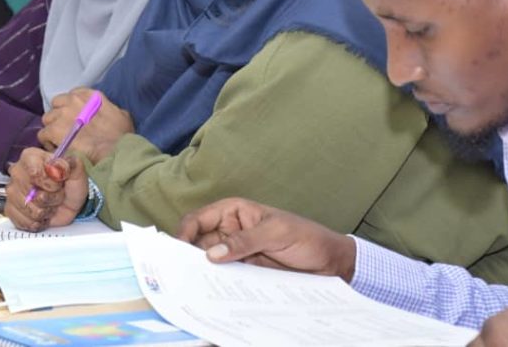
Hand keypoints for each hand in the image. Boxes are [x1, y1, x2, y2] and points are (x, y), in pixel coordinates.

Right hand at [4, 147, 88, 231]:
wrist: (68, 202)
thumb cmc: (70, 184)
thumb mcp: (77, 171)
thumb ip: (71, 164)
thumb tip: (58, 165)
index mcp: (30, 157)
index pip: (34, 173)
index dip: (51, 183)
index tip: (59, 183)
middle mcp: (17, 172)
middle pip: (33, 195)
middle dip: (51, 198)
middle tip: (56, 193)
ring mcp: (12, 192)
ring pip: (30, 211)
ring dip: (46, 211)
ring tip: (49, 203)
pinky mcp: (11, 210)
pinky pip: (24, 222)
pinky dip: (37, 222)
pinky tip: (42, 214)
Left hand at [38, 88, 133, 162]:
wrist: (115, 152)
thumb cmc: (122, 136)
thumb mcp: (121, 115)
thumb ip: (109, 109)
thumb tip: (107, 113)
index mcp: (90, 95)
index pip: (71, 95)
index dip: (71, 108)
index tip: (74, 119)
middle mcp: (74, 100)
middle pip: (56, 106)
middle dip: (59, 117)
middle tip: (66, 131)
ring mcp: (63, 114)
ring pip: (47, 119)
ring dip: (52, 129)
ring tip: (60, 141)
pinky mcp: (54, 130)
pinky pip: (43, 134)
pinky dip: (48, 142)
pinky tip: (57, 149)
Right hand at [177, 197, 356, 281]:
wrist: (331, 263)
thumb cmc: (307, 237)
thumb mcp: (277, 233)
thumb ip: (245, 241)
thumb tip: (212, 254)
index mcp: (234, 212)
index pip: (199, 219)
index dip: (184, 232)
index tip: (176, 250)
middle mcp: (230, 232)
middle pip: (198, 242)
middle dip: (187, 256)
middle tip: (178, 273)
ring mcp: (236, 254)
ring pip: (208, 262)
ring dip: (200, 272)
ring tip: (192, 286)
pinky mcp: (244, 273)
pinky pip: (224, 278)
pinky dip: (216, 285)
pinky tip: (211, 294)